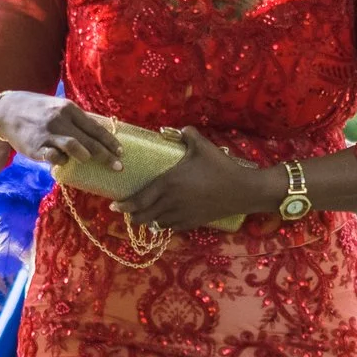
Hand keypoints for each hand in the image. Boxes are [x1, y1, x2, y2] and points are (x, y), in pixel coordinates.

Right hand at [0, 91, 124, 171]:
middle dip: (106, 155)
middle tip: (118, 167)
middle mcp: (61, 120)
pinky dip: (61, 161)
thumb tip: (103, 133)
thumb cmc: (40, 112)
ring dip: (85, 155)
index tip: (121, 152)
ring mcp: (48, 133)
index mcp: (70, 110)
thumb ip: (78, 120)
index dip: (110, 142)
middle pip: (89, 140)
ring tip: (91, 162)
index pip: (96, 128)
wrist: (8, 112)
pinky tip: (65, 162)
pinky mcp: (36, 146)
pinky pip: (53, 156)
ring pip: (73, 146)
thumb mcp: (59, 108)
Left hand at [119, 129, 275, 231]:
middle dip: (131, 215)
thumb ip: (187, 134)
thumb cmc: (221, 167)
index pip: (139, 198)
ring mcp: (181, 214)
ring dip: (147, 220)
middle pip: (143, 214)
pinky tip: (161, 222)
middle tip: (125, 212)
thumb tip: (178, 128)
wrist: (242, 190)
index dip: (125, 204)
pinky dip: (163, 225)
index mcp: (169, 182)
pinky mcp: (193, 222)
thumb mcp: (203, 146)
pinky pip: (171, 227)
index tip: (114, 206)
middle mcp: (171, 201)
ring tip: (141, 217)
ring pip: (156, 223)